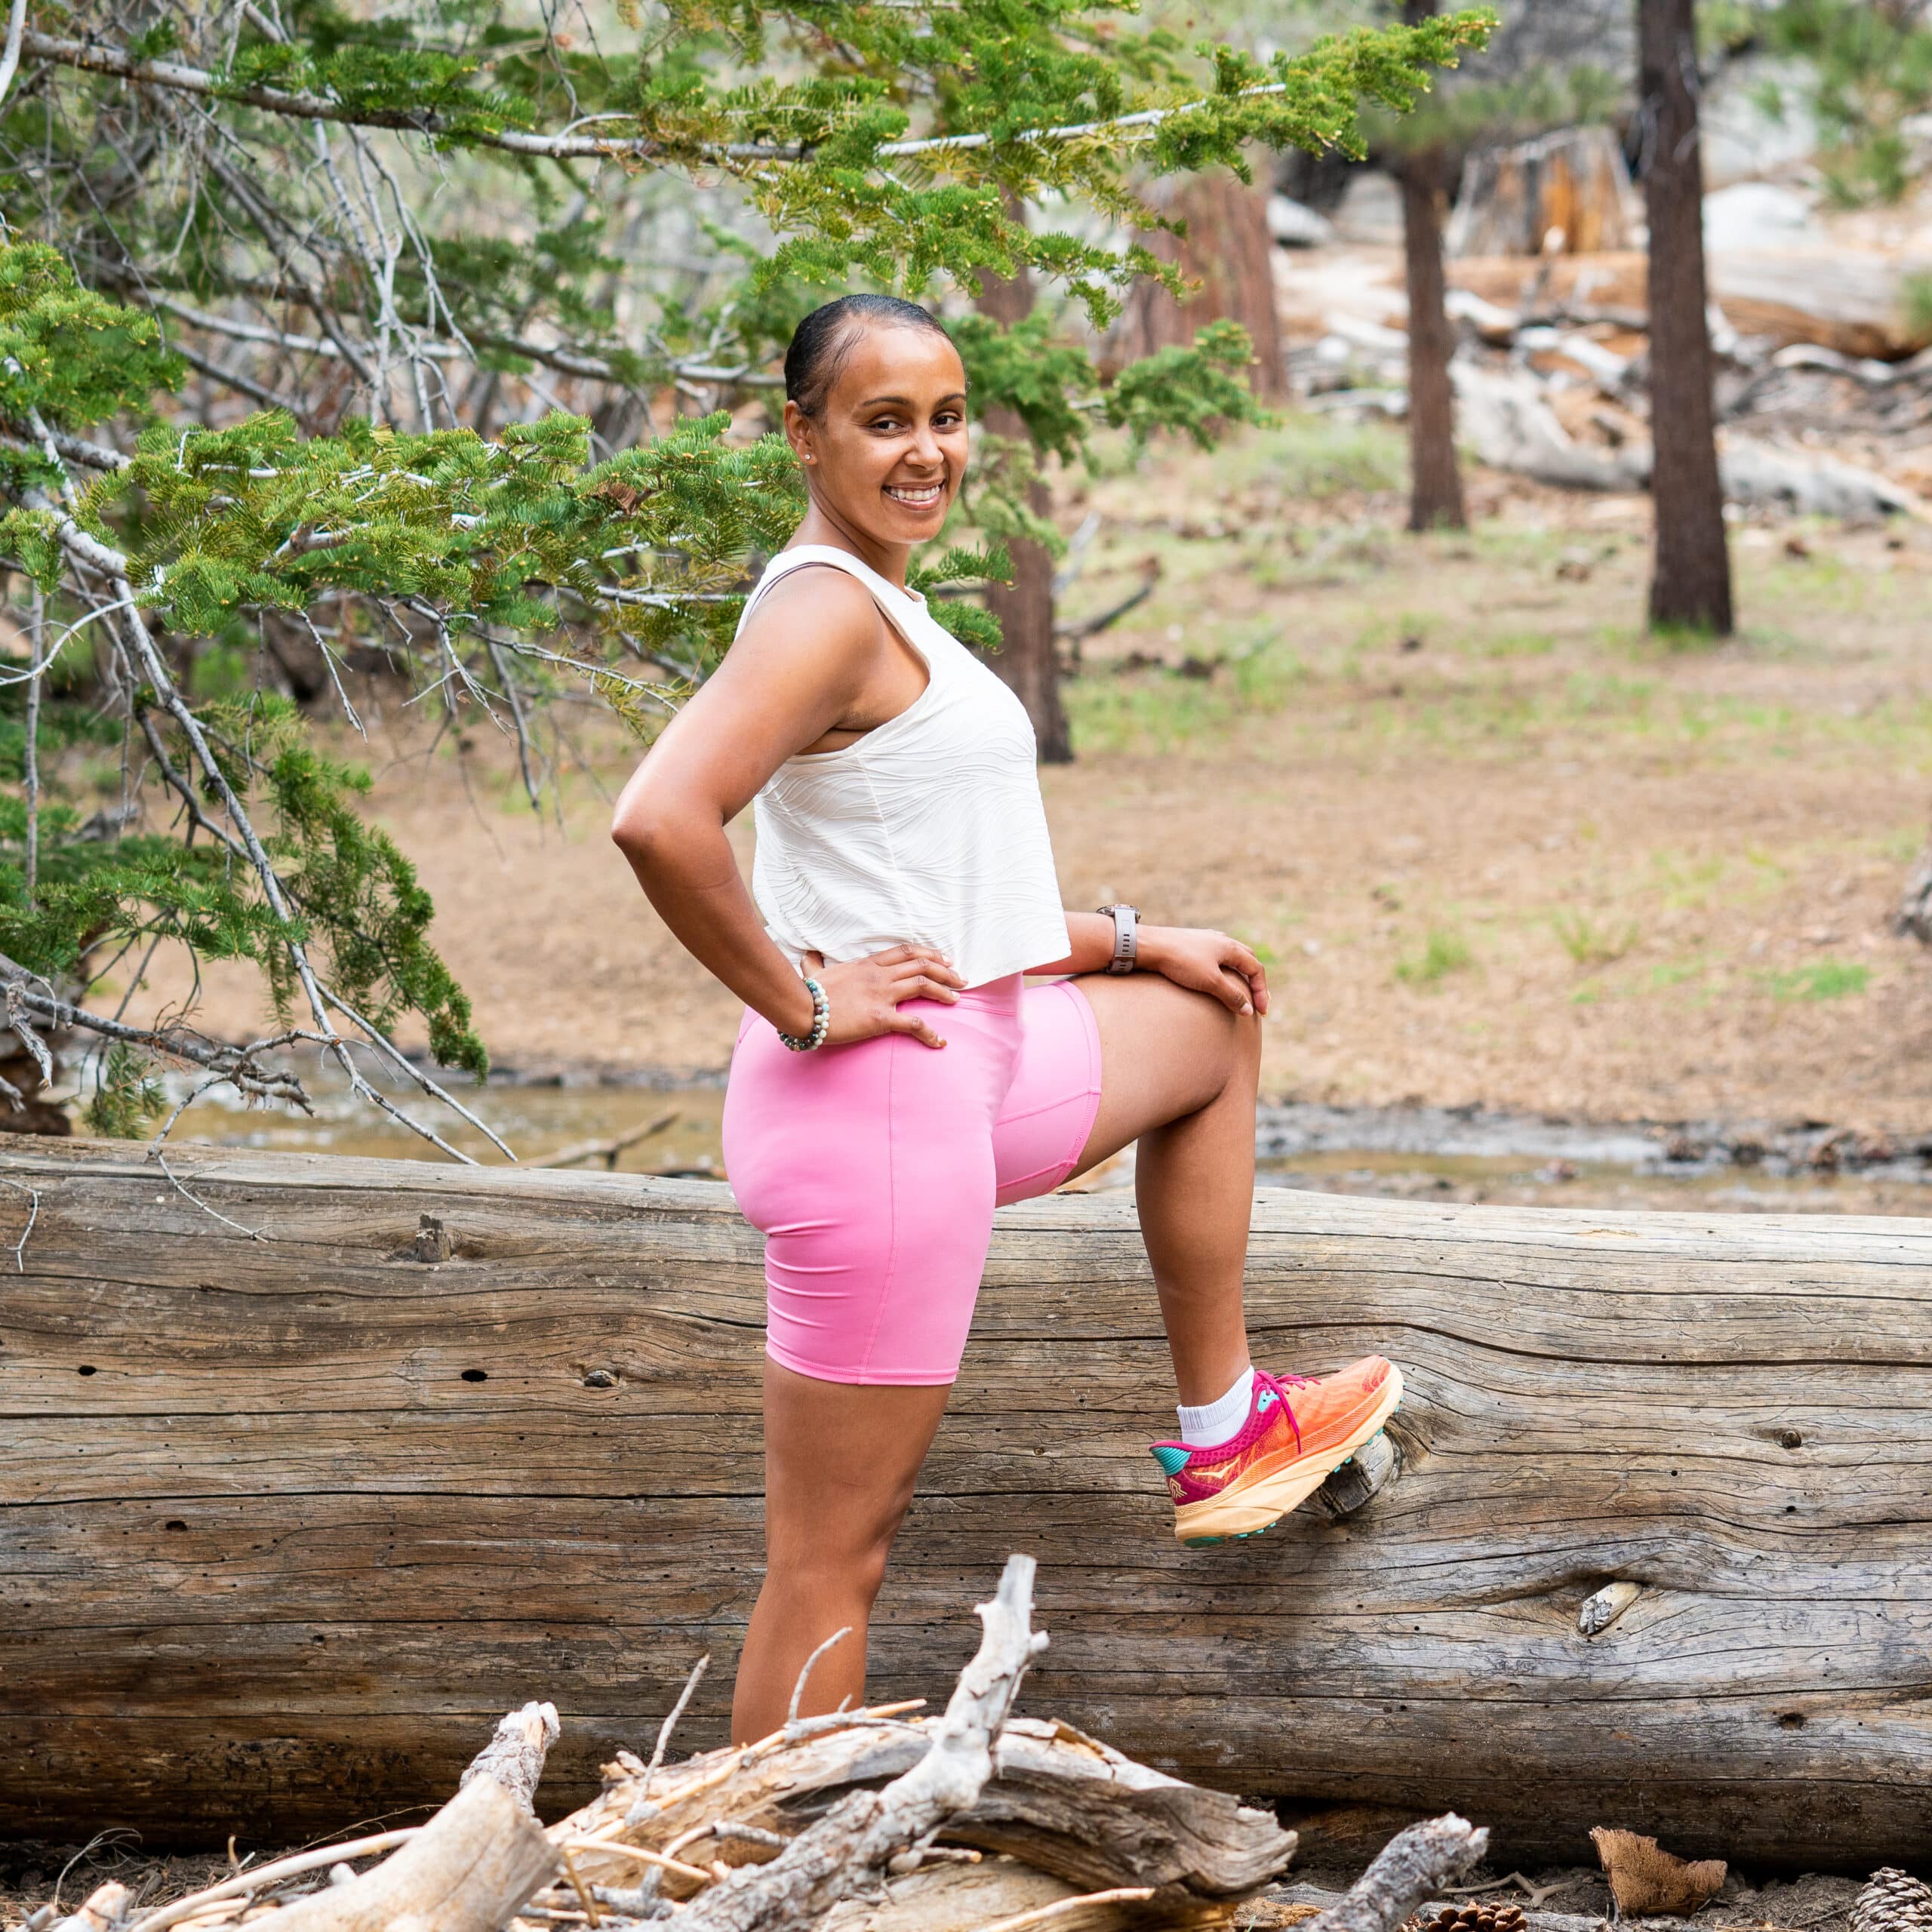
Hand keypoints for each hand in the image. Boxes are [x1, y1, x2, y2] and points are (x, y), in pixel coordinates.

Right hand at [800, 944, 963, 1049]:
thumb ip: (814, 964)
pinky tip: (940, 1041)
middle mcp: (879, 975)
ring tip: (957, 999)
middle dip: (945, 971)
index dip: (929, 954)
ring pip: (922, 985)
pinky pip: (913, 1023)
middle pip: (921, 965)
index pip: (906, 951)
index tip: (944, 959)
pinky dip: (930, 1033)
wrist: (802, 1008)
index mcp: (868, 964)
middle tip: (961, 979)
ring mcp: (881, 995)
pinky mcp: (880, 1018)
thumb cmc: (808, 993)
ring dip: (944, 991)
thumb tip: (807, 957)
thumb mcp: (814, 973)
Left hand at [1138, 925, 1268, 1016]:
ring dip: (1241, 972)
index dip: (1261, 991)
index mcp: (1230, 947)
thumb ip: (1231, 995)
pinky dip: (1225, 967)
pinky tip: (1218, 973)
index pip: (1256, 969)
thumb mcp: (1210, 982)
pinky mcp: (1192, 944)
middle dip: (1255, 980)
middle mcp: (1221, 940)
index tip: (1261, 1012)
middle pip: (1248, 959)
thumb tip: (1248, 1011)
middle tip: (1259, 999)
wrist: (1150, 946)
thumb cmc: (1180, 962)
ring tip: (1242, 987)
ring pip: (1232, 956)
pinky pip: (1217, 955)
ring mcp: (1206, 940)